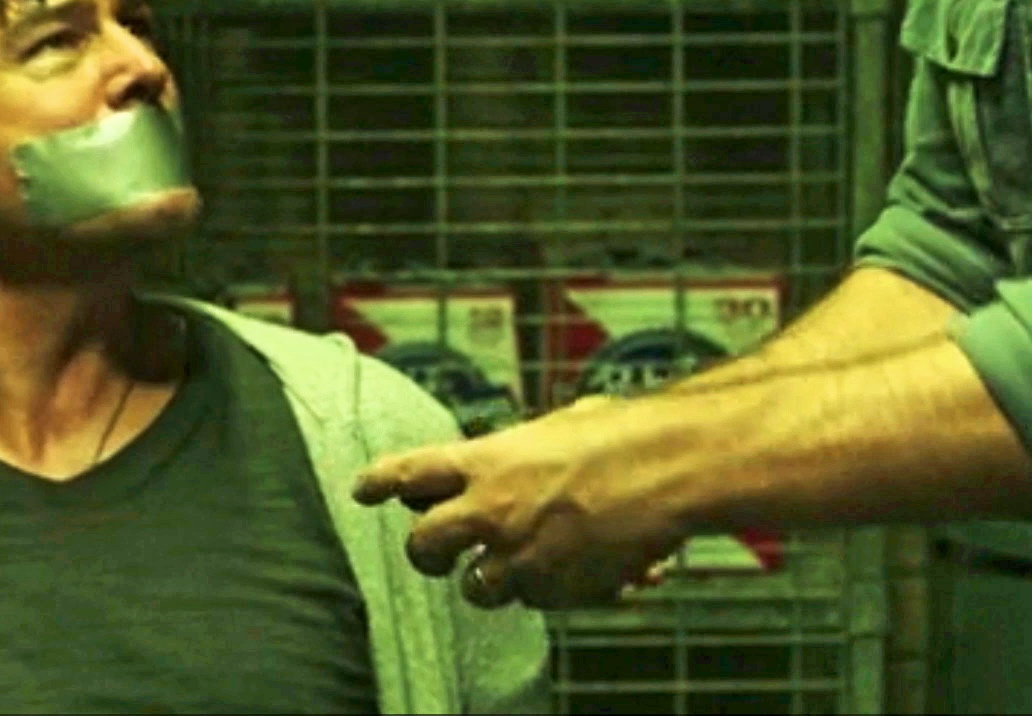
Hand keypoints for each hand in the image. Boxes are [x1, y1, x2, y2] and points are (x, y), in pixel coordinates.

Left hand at [352, 396, 688, 609]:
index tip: (361, 489)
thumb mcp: (555, 428)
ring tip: (518, 562)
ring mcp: (519, 554)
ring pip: (475, 589)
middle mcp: (490, 509)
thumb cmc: (622, 436)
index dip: (379, 482)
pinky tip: (571, 567)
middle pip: (423, 546)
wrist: (670, 468)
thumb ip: (516, 453)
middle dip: (426, 553)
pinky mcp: (554, 589)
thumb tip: (507, 463)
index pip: (409, 472)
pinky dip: (545, 590)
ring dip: (489, 579)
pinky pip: (533, 602)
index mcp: (486, 460)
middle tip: (437, 552)